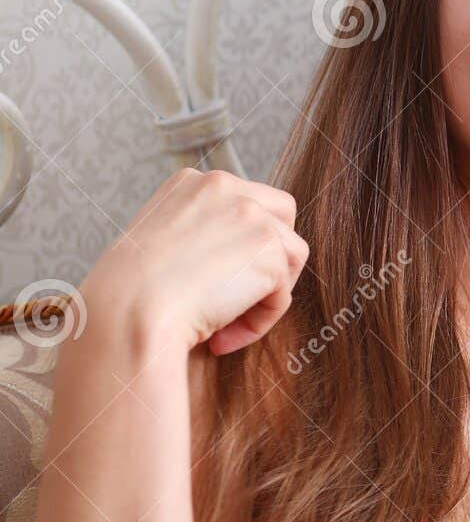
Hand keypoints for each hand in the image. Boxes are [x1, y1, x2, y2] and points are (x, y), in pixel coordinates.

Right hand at [82, 168, 308, 356]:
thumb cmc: (130, 295)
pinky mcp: (269, 248)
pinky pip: (282, 293)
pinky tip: (222, 338)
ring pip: (291, 255)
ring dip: (267, 294)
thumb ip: (201, 233)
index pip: (246, 202)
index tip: (215, 281)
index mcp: (192, 183)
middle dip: (272, 258)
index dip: (243, 245)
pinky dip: (261, 321)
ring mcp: (250, 213)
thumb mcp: (160, 244)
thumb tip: (241, 253)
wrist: (126, 314)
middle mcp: (224, 186)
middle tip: (240, 297)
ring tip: (227, 322)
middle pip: (282, 216)